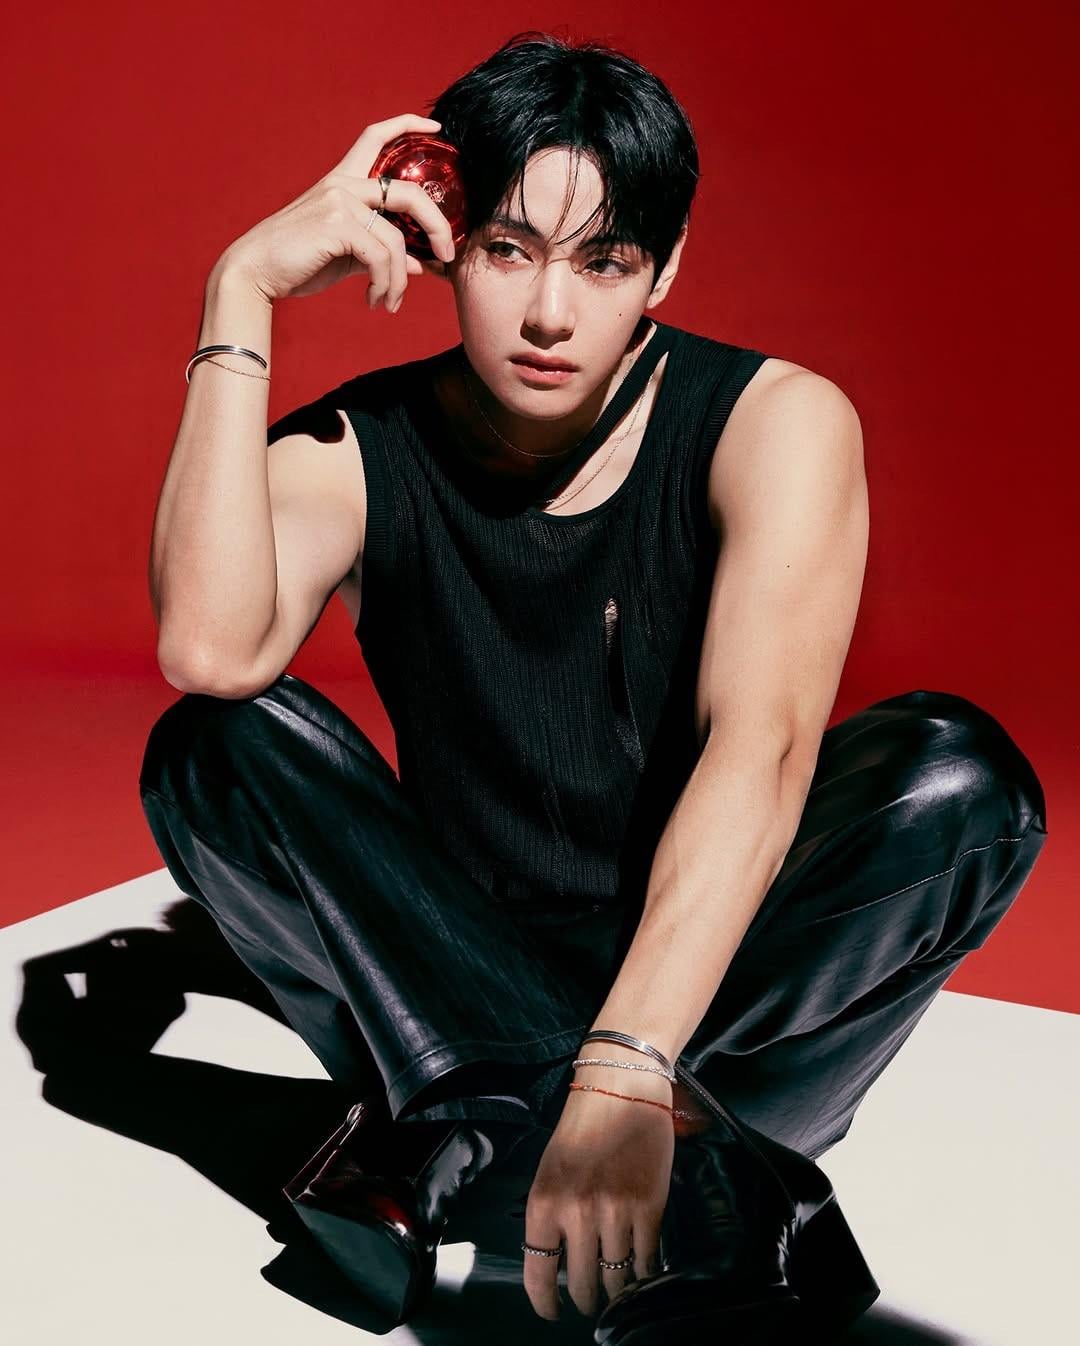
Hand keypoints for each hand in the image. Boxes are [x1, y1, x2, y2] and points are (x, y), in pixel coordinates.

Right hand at [213, 112, 458, 311]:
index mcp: (343, 182)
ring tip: (390, 303)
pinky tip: (376, 303)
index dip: (409, 125)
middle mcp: (343, 184)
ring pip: (396, 240)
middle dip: (437, 225)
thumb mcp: (347, 257)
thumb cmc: (299, 263)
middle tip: (446, 255)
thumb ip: (381, 253)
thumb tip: (418, 265)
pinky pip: (381, 257)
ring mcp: (340, 201)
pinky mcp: (336, 224)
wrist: (256, 273)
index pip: (376, 137)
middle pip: (409, 193)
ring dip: (400, 280)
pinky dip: (385, 286)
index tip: (437, 129)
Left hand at [522, 1064, 673, 1320]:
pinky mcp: (650, 1207)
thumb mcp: (550, 1171)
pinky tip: (642, 1268)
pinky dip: (645, 1270)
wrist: (620, 1086)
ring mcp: (616, 1212)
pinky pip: (647, 1258)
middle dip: (586, 1297)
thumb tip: (557, 1263)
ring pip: (617, 1277)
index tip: (553, 1312)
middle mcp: (577, 1215)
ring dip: (617, 1288)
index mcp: (544, 1204)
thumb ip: (551, 1216)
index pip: (538, 1275)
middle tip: (591, 1298)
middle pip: (582, 1283)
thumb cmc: (581, 1126)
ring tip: (618, 1287)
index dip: (546, 1304)